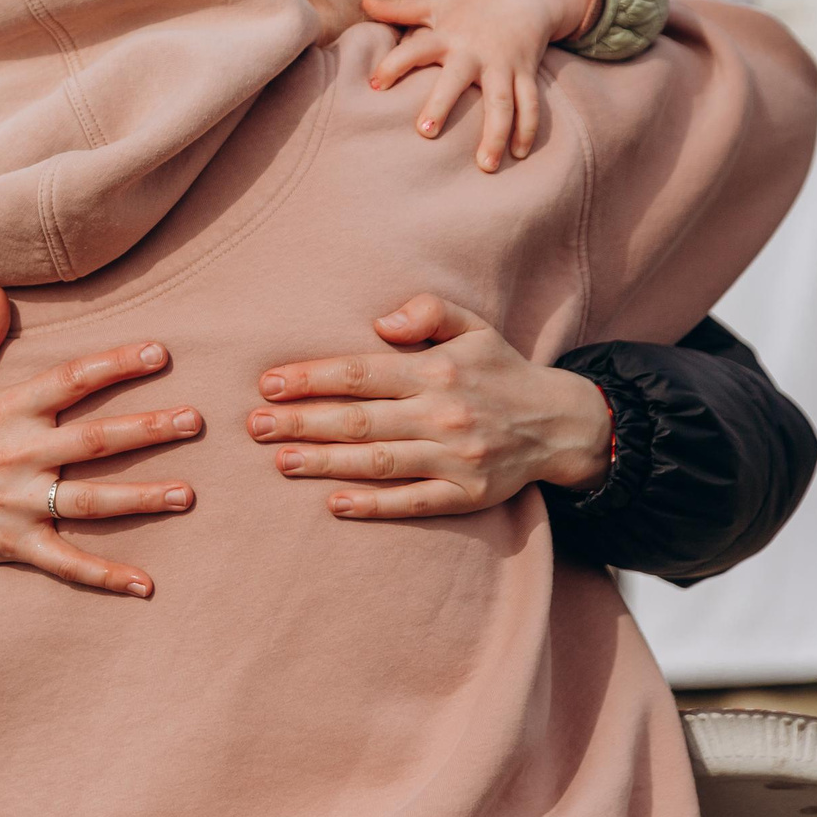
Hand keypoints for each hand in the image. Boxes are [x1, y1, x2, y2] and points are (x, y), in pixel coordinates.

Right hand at [0, 286, 201, 594]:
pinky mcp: (14, 544)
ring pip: (88, 502)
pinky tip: (144, 584)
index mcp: (5, 410)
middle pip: (92, 440)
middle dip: (146, 429)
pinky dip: (103, 576)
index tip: (160, 354)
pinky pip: (65, 563)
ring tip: (186, 494)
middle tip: (194, 420)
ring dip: (139, 498)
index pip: (69, 380)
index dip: (115, 365)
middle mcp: (18, 455)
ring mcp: (18, 503)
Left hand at [248, 294, 610, 517]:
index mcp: (436, 371)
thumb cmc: (500, 370)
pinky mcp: (466, 495)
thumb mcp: (473, 326)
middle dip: (302, 422)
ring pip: (378, 462)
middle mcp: (442, 414)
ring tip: (281, 461)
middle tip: (255, 426)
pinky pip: (413, 503)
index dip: (311, 379)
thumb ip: (428, 311)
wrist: (561, 423)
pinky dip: (374, 505)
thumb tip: (380, 322)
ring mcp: (454, 458)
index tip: (268, 384)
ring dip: (325, 463)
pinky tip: (335, 504)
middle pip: (359, 420)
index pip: (360, 373)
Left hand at [359, 0, 597, 171]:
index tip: (376, 86)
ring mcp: (503, 64)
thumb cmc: (472, 2)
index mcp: (447, 36)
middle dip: (442, 104)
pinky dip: (527, 129)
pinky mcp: (526, 73)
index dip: (394, 64)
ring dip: (495, 133)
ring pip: (501, 101)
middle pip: (457, 80)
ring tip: (485, 166)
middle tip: (425, 132)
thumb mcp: (436, 2)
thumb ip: (399, 8)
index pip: (415, 49)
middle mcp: (474, 52)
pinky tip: (519, 154)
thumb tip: (364, 0)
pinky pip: (529, 103)